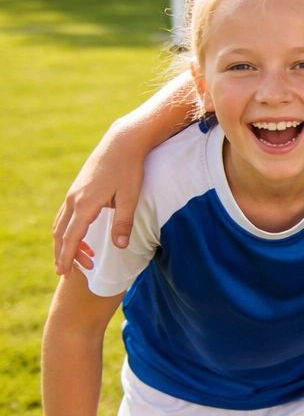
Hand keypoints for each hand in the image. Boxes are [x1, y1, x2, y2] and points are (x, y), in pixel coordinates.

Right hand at [52, 127, 146, 275]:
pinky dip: (68, 230)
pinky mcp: (77, 189)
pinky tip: (80, 236)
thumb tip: (119, 246)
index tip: (63, 272)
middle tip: (68, 272)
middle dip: (64, 254)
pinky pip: (66, 214)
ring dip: (66, 243)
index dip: (67, 256)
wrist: (122, 142)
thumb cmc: (129, 169)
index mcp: (85, 204)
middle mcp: (74, 199)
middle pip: (61, 233)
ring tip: (79, 258)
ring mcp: (73, 193)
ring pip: (61, 224)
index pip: (71, 237)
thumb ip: (124, 222)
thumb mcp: (131, 197)